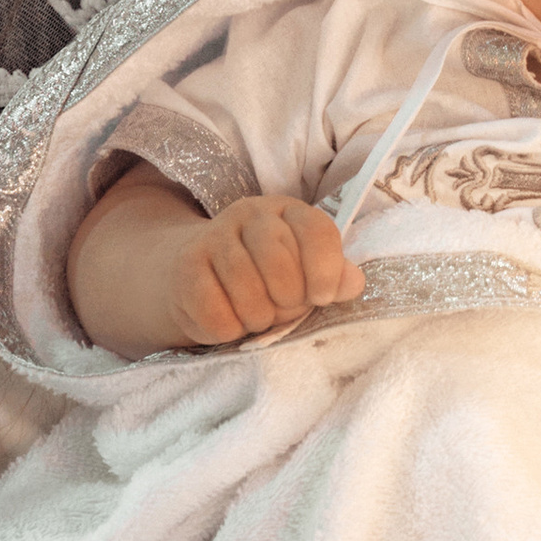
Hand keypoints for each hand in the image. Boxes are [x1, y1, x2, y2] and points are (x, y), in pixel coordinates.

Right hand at [165, 193, 363, 347]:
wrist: (199, 277)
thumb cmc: (264, 279)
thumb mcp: (304, 274)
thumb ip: (333, 277)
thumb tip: (354, 283)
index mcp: (288, 211)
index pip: (317, 232)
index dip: (325, 271)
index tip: (321, 297)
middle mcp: (250, 214)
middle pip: (280, 264)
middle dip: (287, 300)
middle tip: (281, 307)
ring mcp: (214, 235)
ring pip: (247, 292)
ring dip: (257, 318)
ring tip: (256, 316)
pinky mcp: (186, 264)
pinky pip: (215, 311)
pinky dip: (228, 329)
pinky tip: (229, 321)